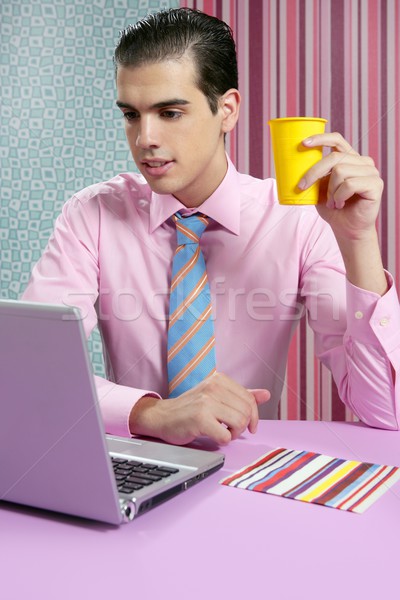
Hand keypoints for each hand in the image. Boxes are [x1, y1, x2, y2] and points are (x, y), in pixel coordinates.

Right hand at [129, 372, 269, 445]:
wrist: (162, 417)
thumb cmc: (190, 408)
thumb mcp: (216, 396)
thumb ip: (241, 395)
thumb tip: (266, 394)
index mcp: (219, 380)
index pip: (249, 399)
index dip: (253, 416)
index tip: (249, 426)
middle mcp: (213, 387)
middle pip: (247, 412)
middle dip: (243, 426)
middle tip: (232, 430)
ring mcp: (206, 402)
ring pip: (240, 422)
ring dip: (234, 433)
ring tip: (223, 432)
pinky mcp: (200, 418)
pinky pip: (226, 436)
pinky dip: (223, 440)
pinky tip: (214, 436)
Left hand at [299, 132, 383, 240]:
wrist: (347, 229)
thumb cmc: (333, 209)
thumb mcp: (319, 190)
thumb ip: (314, 176)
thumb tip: (293, 165)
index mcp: (350, 159)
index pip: (336, 140)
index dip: (320, 138)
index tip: (303, 143)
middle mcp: (363, 162)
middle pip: (334, 157)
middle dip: (314, 172)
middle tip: (302, 187)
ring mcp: (371, 172)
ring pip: (340, 171)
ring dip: (330, 191)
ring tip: (332, 203)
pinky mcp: (376, 184)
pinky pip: (350, 184)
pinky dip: (339, 196)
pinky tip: (340, 204)